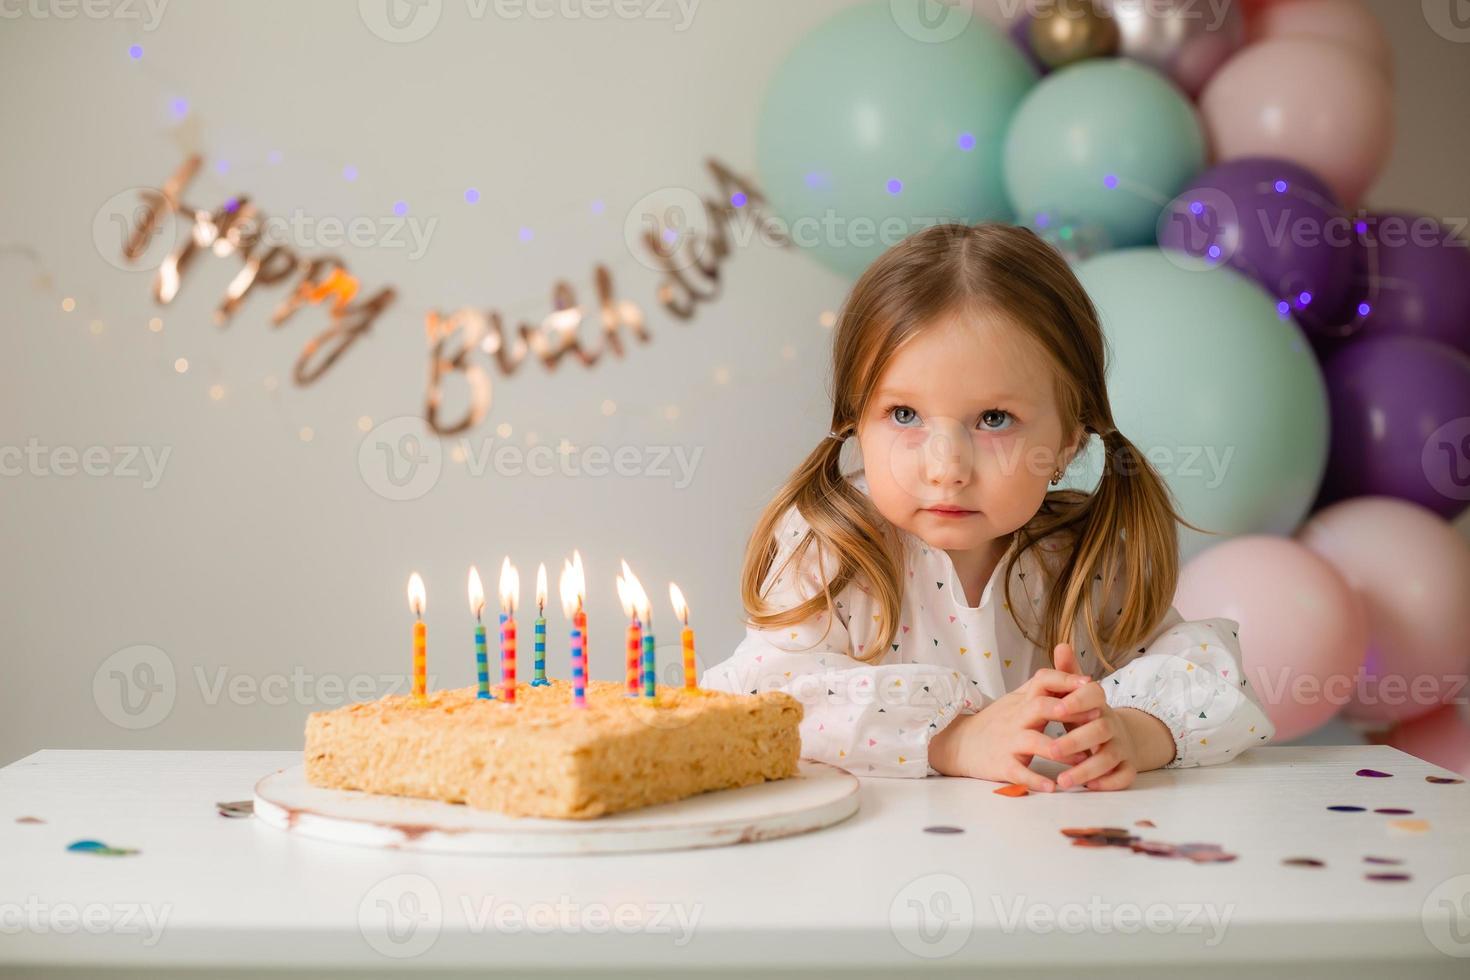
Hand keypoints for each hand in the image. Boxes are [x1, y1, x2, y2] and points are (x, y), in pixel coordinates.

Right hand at [927, 666, 1097, 791]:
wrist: (959, 744)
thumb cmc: (997, 722)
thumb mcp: (1016, 700)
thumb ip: (1042, 690)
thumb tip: (1074, 675)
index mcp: (1022, 701)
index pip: (1043, 681)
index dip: (1066, 680)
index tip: (1090, 684)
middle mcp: (1016, 718)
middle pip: (1041, 707)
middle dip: (1068, 710)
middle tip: (1097, 716)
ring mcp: (1008, 741)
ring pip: (1034, 742)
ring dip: (1060, 751)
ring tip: (1083, 759)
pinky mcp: (1001, 765)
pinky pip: (1019, 772)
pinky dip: (1035, 780)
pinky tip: (1052, 787)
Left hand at [1049, 642, 1154, 789]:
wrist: (1118, 736)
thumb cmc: (1086, 715)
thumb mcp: (1074, 695)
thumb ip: (1066, 674)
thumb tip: (1061, 645)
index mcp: (1098, 703)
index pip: (1094, 695)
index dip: (1077, 701)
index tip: (1056, 708)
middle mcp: (1112, 724)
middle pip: (1099, 730)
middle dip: (1075, 741)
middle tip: (1050, 750)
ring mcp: (1122, 746)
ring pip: (1109, 758)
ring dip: (1087, 770)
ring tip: (1062, 780)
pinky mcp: (1128, 767)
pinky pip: (1124, 777)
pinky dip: (1109, 782)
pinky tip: (1089, 787)